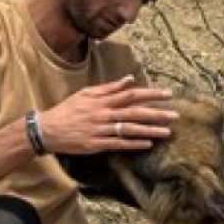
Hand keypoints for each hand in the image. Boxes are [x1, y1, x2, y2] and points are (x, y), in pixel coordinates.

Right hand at [37, 75, 175, 154]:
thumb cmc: (69, 110)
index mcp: (102, 100)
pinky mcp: (97, 143)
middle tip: (175, 115)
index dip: (151, 94)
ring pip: (130, 129)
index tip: (168, 94)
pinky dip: (134, 144)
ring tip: (167, 132)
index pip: (131, 94)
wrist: (48, 129)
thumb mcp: (87, 93)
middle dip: (156, 113)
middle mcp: (104, 113)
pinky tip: (148, 144)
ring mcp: (101, 129)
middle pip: (134, 112)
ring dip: (150, 130)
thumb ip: (110, 88)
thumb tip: (130, 79)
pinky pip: (118, 143)